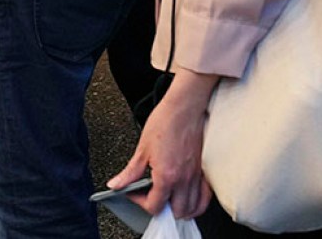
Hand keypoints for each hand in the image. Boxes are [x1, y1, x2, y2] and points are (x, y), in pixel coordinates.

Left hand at [109, 71, 215, 218]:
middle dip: (161, 208)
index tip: (133, 191)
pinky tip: (186, 196)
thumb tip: (116, 184)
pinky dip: (197, 203)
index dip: (139, 202)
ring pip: (192, 209)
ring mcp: (197, 178)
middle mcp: (184, 181)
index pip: (154, 206)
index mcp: (166, 176)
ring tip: (167, 199)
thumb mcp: (141, 149)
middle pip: (175, 213)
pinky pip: (205, 198)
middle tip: (150, 196)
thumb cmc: (164, 123)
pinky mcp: (205, 172)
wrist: (184, 109)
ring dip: (179, 209)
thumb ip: (130, 172)